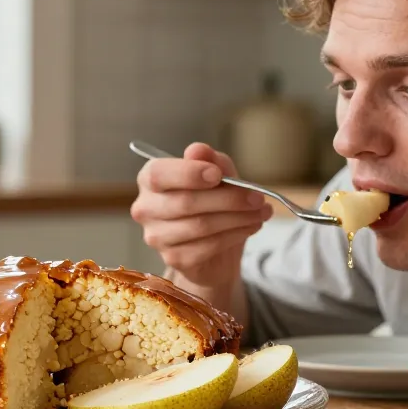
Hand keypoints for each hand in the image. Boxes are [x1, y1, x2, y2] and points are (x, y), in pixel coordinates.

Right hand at [130, 142, 272, 287]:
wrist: (213, 248)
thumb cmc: (210, 201)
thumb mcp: (217, 175)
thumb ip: (210, 160)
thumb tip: (198, 150)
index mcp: (150, 179)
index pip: (159, 174)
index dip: (189, 173)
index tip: (218, 175)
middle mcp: (146, 208)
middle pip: (185, 202)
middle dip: (228, 198)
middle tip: (257, 197)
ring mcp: (157, 237)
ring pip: (200, 226)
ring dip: (238, 218)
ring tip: (261, 212)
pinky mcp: (174, 258)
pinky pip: (208, 246)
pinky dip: (235, 235)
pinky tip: (250, 226)